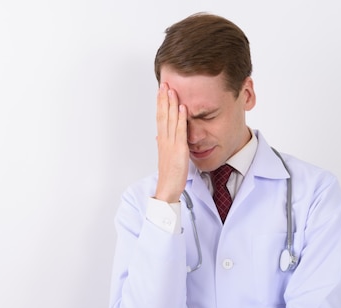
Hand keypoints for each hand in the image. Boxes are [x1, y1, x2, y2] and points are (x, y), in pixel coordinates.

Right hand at [154, 83, 188, 202]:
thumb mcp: (165, 157)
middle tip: (164, 84)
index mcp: (162, 142)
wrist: (167, 189)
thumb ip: (163, 145)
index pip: (160, 118)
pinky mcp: (179, 150)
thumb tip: (158, 136)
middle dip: (163, 99)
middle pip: (162, 116)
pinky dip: (181, 118)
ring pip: (170, 120)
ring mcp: (171, 144)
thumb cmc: (169, 176)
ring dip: (171, 103)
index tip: (161, 91)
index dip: (160, 104)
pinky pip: (180, 131)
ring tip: (171, 89)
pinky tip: (182, 107)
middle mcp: (164, 140)